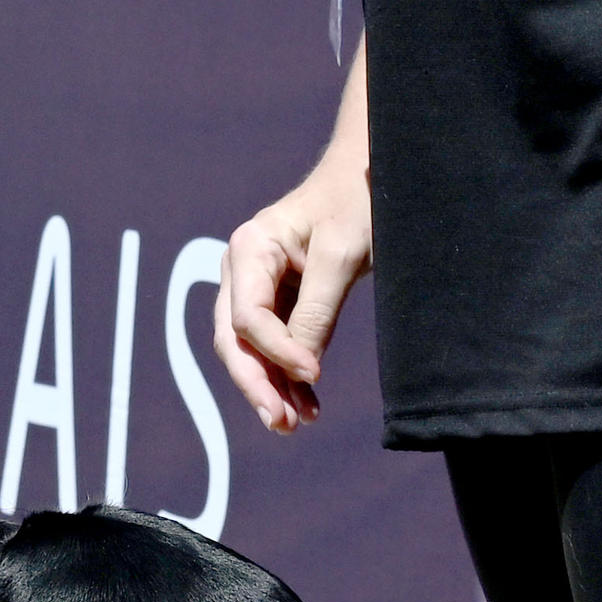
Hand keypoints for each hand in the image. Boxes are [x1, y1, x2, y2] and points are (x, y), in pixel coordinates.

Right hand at [218, 143, 371, 432]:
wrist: (366, 177)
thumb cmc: (356, 202)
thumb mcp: (342, 255)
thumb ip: (317, 311)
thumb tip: (302, 370)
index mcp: (250, 248)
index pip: (247, 318)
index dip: (277, 353)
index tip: (315, 375)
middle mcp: (241, 268)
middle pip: (234, 340)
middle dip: (256, 384)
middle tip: (280, 423)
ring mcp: (254, 285)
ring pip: (248, 349)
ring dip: (270, 387)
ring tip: (295, 424)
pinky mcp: (276, 300)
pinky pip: (271, 344)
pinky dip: (286, 374)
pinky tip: (305, 404)